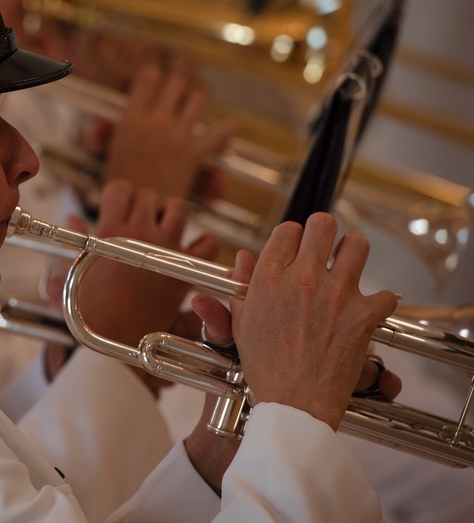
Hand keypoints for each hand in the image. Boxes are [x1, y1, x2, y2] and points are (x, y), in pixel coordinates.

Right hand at [74, 180, 217, 346]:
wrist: (116, 341)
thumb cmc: (90, 311)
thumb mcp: (72, 273)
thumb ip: (75, 240)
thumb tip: (73, 218)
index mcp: (110, 231)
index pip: (120, 189)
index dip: (119, 195)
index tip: (118, 208)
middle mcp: (141, 235)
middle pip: (149, 196)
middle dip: (144, 205)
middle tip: (139, 224)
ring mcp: (167, 250)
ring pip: (179, 208)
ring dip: (171, 215)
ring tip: (163, 230)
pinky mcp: (186, 270)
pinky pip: (207, 243)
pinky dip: (202, 244)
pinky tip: (189, 251)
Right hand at [98, 56, 234, 202]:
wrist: (138, 210)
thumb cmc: (121, 186)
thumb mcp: (109, 154)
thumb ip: (109, 135)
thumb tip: (101, 126)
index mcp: (132, 119)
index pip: (147, 79)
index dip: (153, 73)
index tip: (156, 72)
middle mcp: (157, 121)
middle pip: (176, 83)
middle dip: (180, 78)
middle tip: (182, 77)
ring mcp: (179, 135)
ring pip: (198, 100)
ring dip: (198, 99)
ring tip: (196, 100)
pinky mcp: (195, 152)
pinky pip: (219, 135)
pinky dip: (226, 131)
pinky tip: (229, 127)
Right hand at [228, 213, 398, 429]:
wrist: (294, 402)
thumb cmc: (266, 367)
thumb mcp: (242, 322)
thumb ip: (243, 286)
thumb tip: (242, 259)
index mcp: (269, 278)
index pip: (287, 229)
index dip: (293, 237)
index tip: (297, 247)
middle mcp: (302, 278)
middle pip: (322, 224)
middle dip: (324, 232)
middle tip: (325, 246)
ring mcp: (335, 294)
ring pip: (357, 245)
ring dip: (353, 253)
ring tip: (349, 264)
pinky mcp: (362, 315)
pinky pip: (385, 294)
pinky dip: (379, 302)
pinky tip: (367, 309)